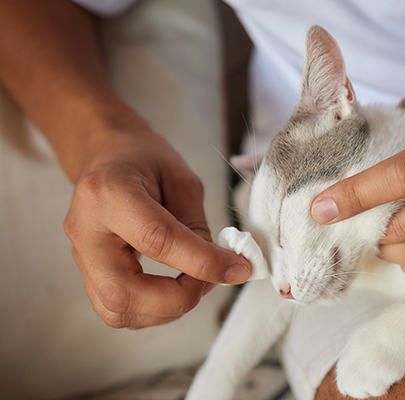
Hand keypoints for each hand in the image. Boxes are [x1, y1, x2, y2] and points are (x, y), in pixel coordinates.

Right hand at [64, 127, 251, 327]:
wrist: (107, 157)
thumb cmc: (145, 161)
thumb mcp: (181, 180)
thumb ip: (198, 226)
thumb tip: (221, 267)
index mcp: (109, 194)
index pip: (157, 240)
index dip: (202, 262)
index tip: (237, 268)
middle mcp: (85, 231)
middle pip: (124, 292)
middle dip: (177, 299)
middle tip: (209, 280)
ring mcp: (80, 256)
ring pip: (117, 310)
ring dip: (166, 309)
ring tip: (194, 283)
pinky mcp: (87, 273)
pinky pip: (117, 310)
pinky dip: (152, 310)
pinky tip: (173, 289)